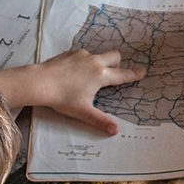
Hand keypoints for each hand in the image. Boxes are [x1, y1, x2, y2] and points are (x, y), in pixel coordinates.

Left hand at [18, 48, 144, 134]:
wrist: (40, 82)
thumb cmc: (63, 98)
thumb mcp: (83, 112)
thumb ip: (100, 121)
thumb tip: (115, 130)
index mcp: (101, 75)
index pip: (122, 75)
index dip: (134, 74)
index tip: (143, 71)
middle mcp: (95, 61)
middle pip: (115, 56)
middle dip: (118, 63)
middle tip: (113, 73)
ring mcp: (82, 55)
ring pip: (98, 55)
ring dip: (98, 63)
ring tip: (87, 78)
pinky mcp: (70, 52)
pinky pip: (83, 55)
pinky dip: (83, 62)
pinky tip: (73, 73)